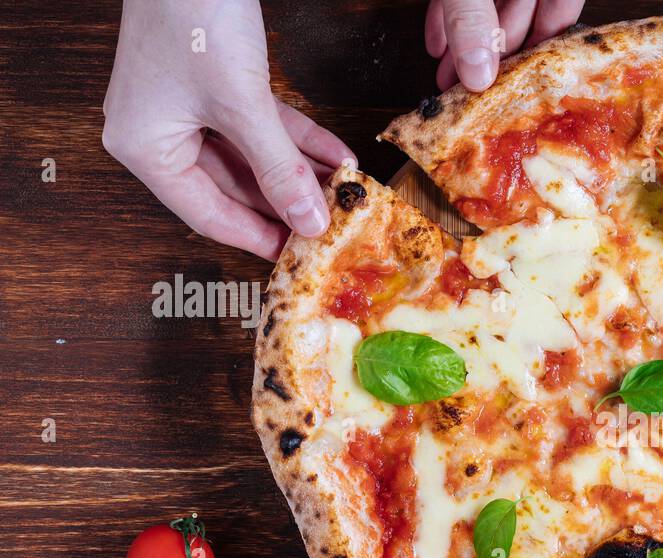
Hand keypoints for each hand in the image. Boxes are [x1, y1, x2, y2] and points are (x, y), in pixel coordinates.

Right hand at [102, 0, 354, 260]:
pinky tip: (339, 155)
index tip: (297, 256)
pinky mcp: (213, 82)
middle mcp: (160, 132)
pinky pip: (260, 124)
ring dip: (300, 172)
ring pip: (252, 156)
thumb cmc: (193, 14)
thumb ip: (278, 168)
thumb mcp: (242, 104)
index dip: (257, 237)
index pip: (207, 213)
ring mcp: (187, 107)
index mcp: (145, 147)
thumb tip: (309, 220)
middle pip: (233, 188)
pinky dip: (297, 138)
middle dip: (287, 203)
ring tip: (346, 193)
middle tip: (331, 226)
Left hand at [425, 0, 584, 91]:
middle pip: (526, 13)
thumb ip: (472, 17)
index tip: (532, 81)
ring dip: (469, 43)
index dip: (550, 43)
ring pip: (490, 6)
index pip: (563, 7)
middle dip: (498, 54)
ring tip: (450, 79)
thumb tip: (477, 74)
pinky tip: (436, 46)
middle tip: (480, 90)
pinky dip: (449, 17)